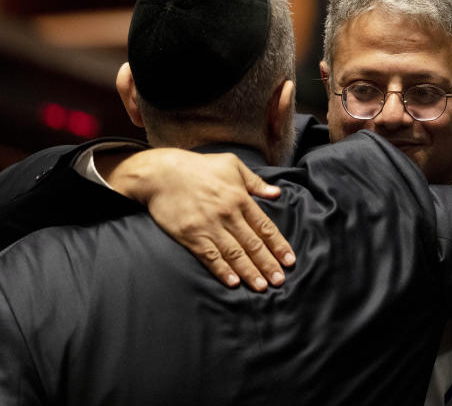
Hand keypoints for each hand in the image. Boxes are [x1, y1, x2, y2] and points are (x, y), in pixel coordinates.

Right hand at [101, 149, 295, 290]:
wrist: (161, 173)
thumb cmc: (198, 166)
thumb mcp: (231, 165)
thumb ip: (255, 181)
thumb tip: (276, 193)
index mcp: (240, 198)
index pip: (265, 227)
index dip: (279, 245)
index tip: (289, 260)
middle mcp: (228, 214)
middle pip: (253, 244)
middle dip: (268, 264)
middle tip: (280, 281)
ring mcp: (209, 226)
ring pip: (234, 254)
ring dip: (249, 272)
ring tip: (261, 287)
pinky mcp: (191, 236)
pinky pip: (210, 257)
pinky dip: (222, 271)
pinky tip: (233, 283)